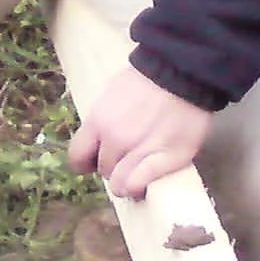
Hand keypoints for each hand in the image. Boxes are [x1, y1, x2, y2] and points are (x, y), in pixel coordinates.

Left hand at [67, 64, 213, 200]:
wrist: (182, 73)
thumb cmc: (146, 80)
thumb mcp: (111, 95)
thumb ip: (101, 121)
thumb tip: (97, 142)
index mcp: (99, 122)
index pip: (77, 158)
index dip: (86, 162)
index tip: (95, 160)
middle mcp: (116, 140)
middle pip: (103, 170)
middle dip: (113, 166)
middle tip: (127, 158)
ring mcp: (142, 151)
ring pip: (120, 184)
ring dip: (127, 181)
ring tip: (137, 172)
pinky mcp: (168, 159)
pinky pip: (141, 184)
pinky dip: (140, 187)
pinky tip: (145, 183)